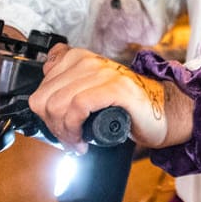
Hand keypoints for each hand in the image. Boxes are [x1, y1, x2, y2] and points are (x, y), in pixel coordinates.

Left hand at [28, 44, 191, 153]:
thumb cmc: (124, 106)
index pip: (39, 90)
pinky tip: (83, 141)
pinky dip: (74, 129)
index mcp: (77, 59)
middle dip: (52, 126)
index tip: (59, 128)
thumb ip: (66, 83)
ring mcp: (103, 72)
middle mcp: (88, 61)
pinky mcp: (115, 87)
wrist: (160, 112)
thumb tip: (42, 88)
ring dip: (63, 132)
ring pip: (58, 104)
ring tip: (76, 142)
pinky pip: (78, 107)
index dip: (45, 116)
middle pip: (44, 99)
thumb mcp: (89, 90)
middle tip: (68, 139)